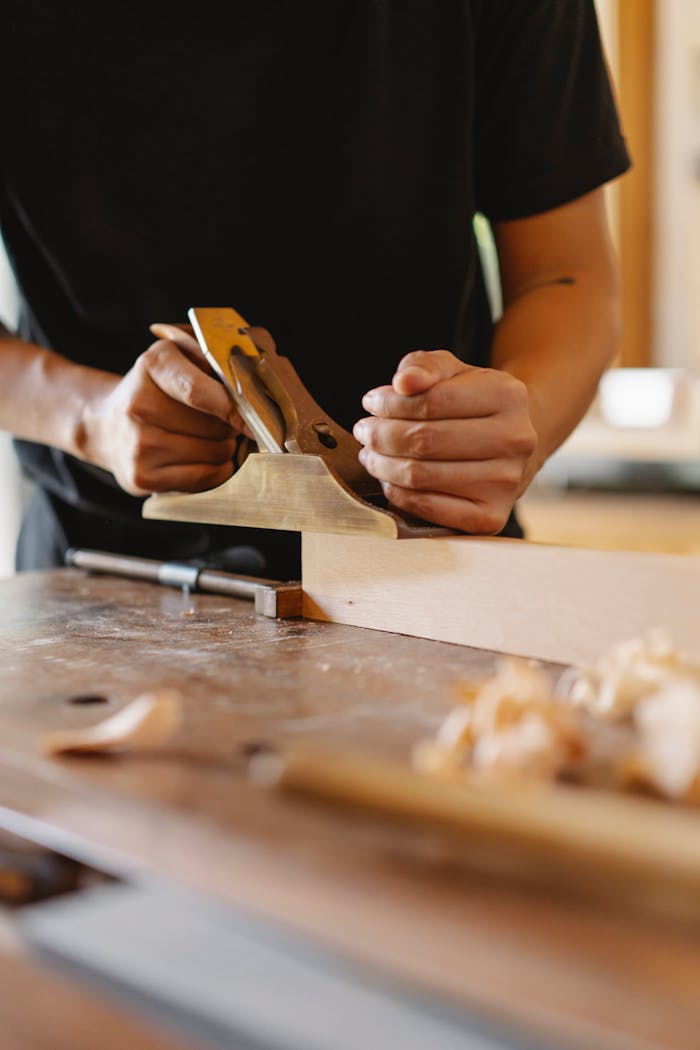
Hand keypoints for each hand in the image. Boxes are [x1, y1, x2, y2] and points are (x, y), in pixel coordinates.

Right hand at [84, 323, 256, 495]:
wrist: (106, 424)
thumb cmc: (155, 388)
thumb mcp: (177, 355)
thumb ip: (213, 357)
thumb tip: (252, 381)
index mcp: (152, 365)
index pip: (198, 391)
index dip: (233, 406)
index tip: (253, 417)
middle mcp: (139, 406)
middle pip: (214, 426)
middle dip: (229, 426)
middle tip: (220, 422)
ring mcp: (138, 446)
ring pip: (214, 453)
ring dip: (224, 448)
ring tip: (208, 438)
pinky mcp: (142, 477)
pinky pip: (203, 478)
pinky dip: (216, 470)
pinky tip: (206, 458)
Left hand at [352, 350, 537, 532]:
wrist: (508, 446)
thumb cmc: (471, 405)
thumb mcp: (452, 373)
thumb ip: (425, 366)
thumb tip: (405, 382)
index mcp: (508, 395)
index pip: (432, 401)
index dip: (391, 403)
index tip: (371, 403)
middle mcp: (515, 440)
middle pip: (424, 440)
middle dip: (381, 435)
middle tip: (365, 432)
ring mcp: (506, 482)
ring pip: (420, 475)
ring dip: (382, 465)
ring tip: (372, 454)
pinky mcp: (491, 517)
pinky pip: (428, 508)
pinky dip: (398, 493)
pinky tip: (390, 479)